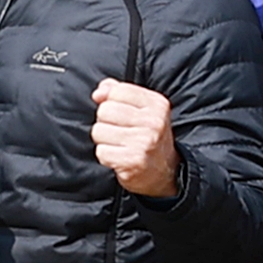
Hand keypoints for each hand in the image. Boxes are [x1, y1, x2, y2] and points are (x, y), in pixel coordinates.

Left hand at [87, 78, 179, 197]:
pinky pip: (101, 151)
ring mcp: (144, 142)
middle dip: (105, 122)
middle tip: (120, 133)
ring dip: (104, 140)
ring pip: (98, 131)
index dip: (111, 102)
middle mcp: (154, 122)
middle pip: (105, 110)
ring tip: (119, 145)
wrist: (164, 172)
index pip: (117, 91)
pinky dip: (106, 156)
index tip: (120, 115)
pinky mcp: (133, 161)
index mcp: (157, 104)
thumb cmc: (147, 136)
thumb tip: (98, 94)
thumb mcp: (141, 108)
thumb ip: (117, 92)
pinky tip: (119, 157)